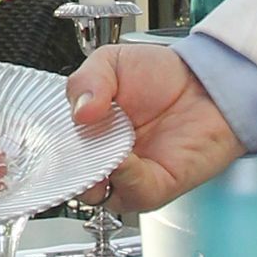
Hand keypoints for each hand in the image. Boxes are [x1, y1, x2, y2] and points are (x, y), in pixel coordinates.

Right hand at [66, 43, 242, 212]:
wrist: (208, 81)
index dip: (50, 146)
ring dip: (95, 173)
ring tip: (102, 145)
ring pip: (97, 193)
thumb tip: (78, 112)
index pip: (57, 151)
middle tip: (74, 141)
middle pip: (71, 177)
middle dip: (67, 164)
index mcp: (88, 132)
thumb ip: (86, 81)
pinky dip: (125, 179)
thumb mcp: (112, 62)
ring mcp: (129, 176)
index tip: (49, 133)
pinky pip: (133, 194)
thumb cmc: (162, 76)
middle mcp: (105, 158)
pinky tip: (123, 156)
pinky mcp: (156, 187)